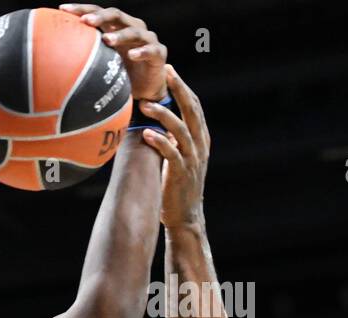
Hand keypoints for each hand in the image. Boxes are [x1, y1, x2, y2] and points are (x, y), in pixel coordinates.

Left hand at [60, 5, 167, 101]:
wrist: (146, 88)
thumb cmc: (120, 73)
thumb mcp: (101, 62)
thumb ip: (86, 53)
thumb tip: (53, 54)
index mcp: (116, 26)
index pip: (98, 12)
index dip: (82, 9)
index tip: (63, 9)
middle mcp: (132, 27)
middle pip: (116, 15)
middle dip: (99, 17)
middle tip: (84, 21)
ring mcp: (147, 39)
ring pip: (133, 32)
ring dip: (119, 35)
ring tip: (106, 40)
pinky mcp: (158, 53)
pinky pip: (150, 50)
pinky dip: (141, 52)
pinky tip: (132, 55)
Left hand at [138, 66, 208, 227]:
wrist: (186, 216)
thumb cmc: (177, 186)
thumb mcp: (179, 157)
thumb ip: (173, 139)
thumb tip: (156, 121)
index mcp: (201, 138)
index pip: (195, 106)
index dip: (183, 88)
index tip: (170, 71)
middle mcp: (200, 145)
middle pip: (192, 111)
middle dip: (179, 90)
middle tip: (166, 73)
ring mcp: (192, 159)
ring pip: (181, 130)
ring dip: (164, 115)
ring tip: (146, 105)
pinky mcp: (182, 174)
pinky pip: (172, 154)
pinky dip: (159, 142)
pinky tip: (146, 134)